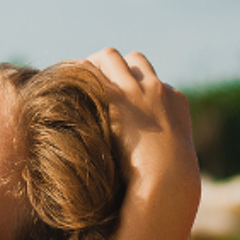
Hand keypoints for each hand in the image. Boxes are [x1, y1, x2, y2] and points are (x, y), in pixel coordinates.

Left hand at [81, 48, 200, 222]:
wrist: (169, 180)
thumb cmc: (169, 182)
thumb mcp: (172, 162)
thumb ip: (159, 152)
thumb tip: (147, 164)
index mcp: (177, 101)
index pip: (154, 81)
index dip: (135, 88)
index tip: (120, 99)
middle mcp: (159, 89)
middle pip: (135, 61)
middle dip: (115, 68)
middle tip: (95, 81)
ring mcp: (137, 89)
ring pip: (111, 57)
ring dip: (94, 65)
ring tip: (75, 76)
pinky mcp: (117, 97)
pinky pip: (90, 71)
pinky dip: (76, 72)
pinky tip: (63, 80)